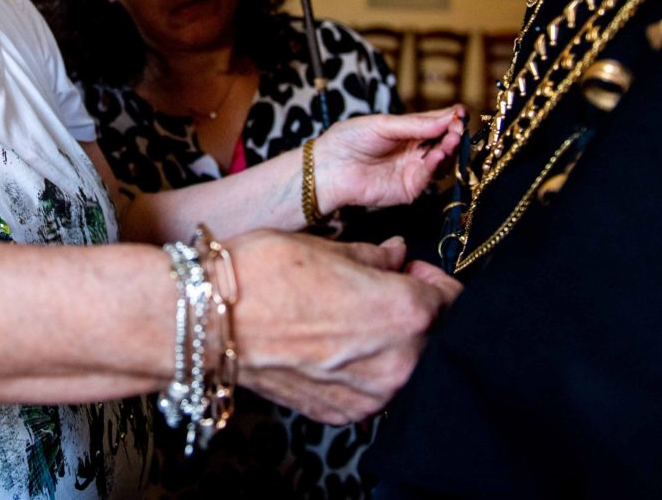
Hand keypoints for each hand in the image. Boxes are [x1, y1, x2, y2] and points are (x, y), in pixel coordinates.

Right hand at [227, 230, 460, 423]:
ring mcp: (371, 395)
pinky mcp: (343, 413)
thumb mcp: (329, 247)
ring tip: (347, 320)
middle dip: (412, 313)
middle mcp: (398, 362)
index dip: (432, 280)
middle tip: (377, 292)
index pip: (451, 298)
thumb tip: (397, 254)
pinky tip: (329, 346)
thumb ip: (376, 257)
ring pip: (402, 365)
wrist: (210, 320)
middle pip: (431, 336)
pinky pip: (369, 389)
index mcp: (406, 313)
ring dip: (388, 344)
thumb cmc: (264, 274)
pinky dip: (360, 370)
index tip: (413, 271)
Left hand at [312, 107, 464, 213]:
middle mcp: (413, 151)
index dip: (450, 118)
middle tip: (459, 127)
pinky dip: (435, 165)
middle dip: (453, 134)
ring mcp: (412, 170)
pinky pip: (428, 178)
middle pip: (443, 143)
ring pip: (441, 161)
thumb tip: (449, 117)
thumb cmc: (349, 140)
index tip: (462, 112)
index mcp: (407, 131)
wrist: (328, 167)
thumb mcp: (383, 124)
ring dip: (449, 149)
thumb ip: (416, 124)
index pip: (436, 124)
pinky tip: (437, 154)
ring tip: (452, 138)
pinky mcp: (408, 190)